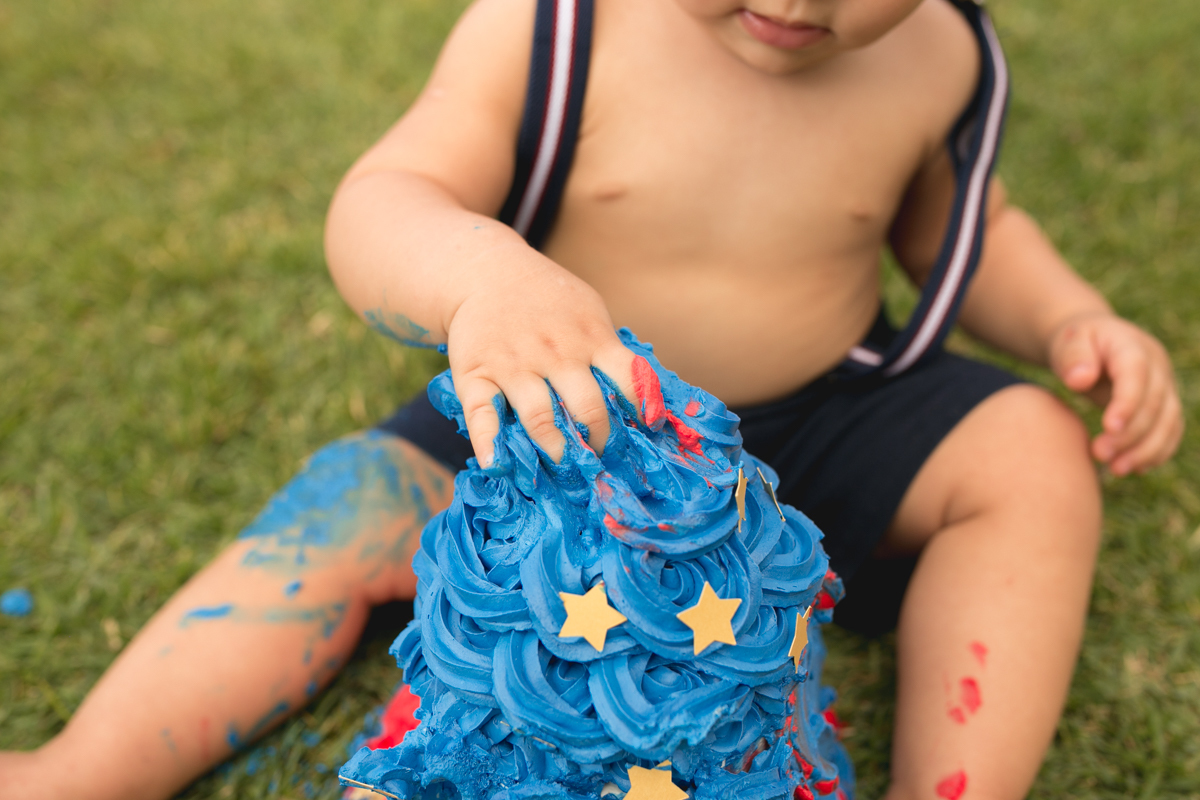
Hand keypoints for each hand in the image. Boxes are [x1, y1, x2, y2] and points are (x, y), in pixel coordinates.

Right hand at [445, 248, 636, 465]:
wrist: (487, 272)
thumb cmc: (548, 302)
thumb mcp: (588, 314)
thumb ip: (610, 353)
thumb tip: (642, 403)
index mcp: (591, 338)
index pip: (628, 379)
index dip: (641, 411)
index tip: (647, 435)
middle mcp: (556, 353)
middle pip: (587, 406)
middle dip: (599, 441)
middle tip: (602, 461)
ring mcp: (514, 364)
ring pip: (540, 416)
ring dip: (556, 449)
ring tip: (565, 468)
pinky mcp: (476, 373)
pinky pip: (482, 412)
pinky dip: (488, 442)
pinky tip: (496, 464)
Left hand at [1049, 312, 1182, 474]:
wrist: (1092, 341)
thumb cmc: (1075, 342)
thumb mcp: (1067, 342)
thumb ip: (1072, 357)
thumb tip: (1079, 380)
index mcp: (1131, 345)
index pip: (1136, 375)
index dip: (1127, 403)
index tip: (1108, 428)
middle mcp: (1156, 365)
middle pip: (1154, 403)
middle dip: (1130, 434)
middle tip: (1099, 455)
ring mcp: (1165, 385)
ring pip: (1169, 421)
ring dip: (1146, 449)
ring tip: (1116, 469)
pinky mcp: (1165, 403)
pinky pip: (1170, 430)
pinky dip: (1157, 451)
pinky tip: (1135, 468)